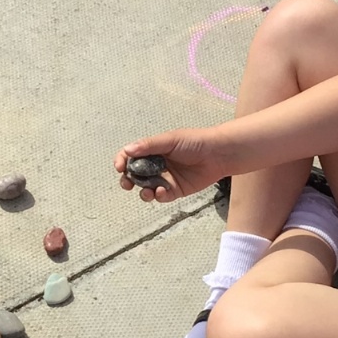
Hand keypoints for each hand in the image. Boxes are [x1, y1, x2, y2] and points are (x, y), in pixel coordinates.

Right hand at [114, 128, 228, 202]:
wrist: (217, 154)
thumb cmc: (194, 142)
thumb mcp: (170, 140)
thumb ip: (148, 146)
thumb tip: (127, 150)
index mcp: (152, 150)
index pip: (130, 156)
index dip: (122, 161)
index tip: (119, 167)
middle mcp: (156, 165)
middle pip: (134, 175)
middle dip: (127, 180)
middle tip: (126, 183)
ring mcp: (164, 178)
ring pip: (145, 188)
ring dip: (142, 191)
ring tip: (146, 191)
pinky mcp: (175, 190)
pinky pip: (161, 196)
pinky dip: (159, 196)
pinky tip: (163, 191)